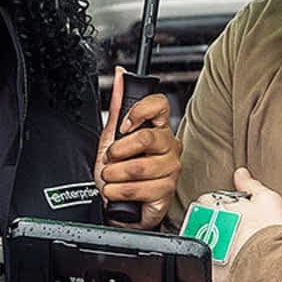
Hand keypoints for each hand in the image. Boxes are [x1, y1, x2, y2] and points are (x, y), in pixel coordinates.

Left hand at [96, 68, 181, 228]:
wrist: (118, 206)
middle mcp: (169, 146)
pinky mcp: (167, 192)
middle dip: (118, 152)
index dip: (138, 112)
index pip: (160, 104)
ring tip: (111, 179)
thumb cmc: (119, 173)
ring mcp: (171, 169)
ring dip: (114, 176)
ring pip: (140, 167)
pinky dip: (118, 192)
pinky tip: (116, 192)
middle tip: (110, 160)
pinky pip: (140, 188)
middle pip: (147, 138)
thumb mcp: (112, 138)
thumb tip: (120, 76)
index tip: (123, 127)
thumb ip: (118, 108)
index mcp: (158, 128)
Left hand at [184, 168, 281, 266]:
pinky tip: (233, 266)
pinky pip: (208, 268)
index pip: (206, 200)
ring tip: (234, 250)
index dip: (219, 205)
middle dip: (213, 224)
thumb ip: (250, 184)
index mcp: (214, 206)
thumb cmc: (269, 230)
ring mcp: (204, 251)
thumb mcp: (266, 198)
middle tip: (233, 230)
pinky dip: (217, 267)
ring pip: (203, 245)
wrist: (270, 263)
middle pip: (201, 222)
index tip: (231, 211)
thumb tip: (240, 173)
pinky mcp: (209, 272)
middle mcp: (204, 228)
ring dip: (214, 244)